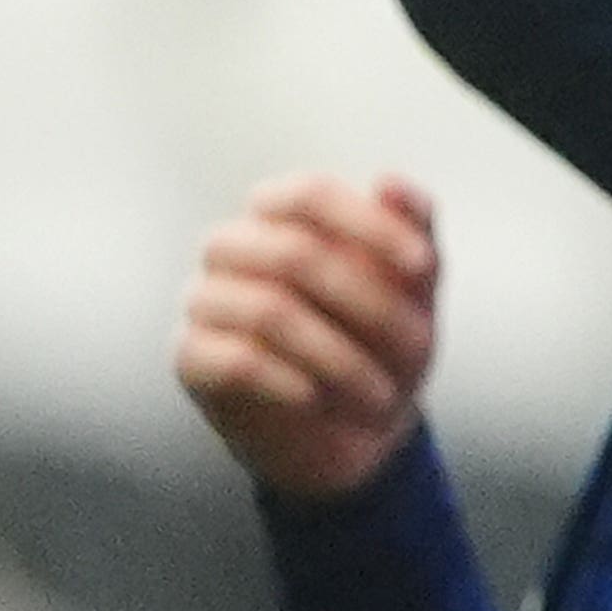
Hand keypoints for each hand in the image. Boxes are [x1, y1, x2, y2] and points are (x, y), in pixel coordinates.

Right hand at [173, 173, 441, 503]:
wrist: (358, 431)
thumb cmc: (385, 344)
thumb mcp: (416, 290)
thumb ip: (413, 230)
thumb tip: (388, 179)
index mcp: (282, 217)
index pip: (307, 193)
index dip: (368, 224)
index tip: (421, 267)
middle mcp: (233, 248)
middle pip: (292, 253)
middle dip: (368, 305)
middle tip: (416, 349)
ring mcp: (205, 300)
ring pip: (268, 311)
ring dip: (340, 358)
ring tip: (380, 395)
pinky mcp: (190, 356)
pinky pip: (238, 361)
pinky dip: (292, 383)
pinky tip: (319, 398)